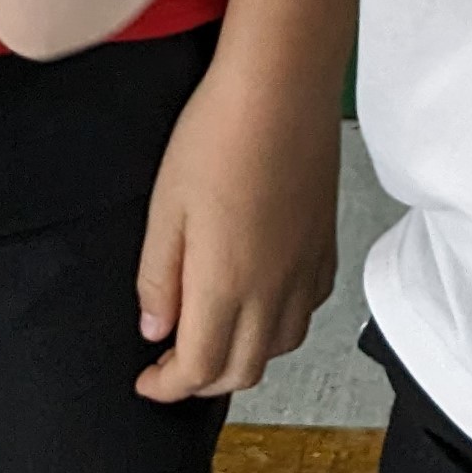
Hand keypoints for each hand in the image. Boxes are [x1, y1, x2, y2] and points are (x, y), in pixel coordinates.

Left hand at [132, 56, 342, 402]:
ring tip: (215, 332)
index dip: (167, 387)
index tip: (145, 380)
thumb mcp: (165, 208)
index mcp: (226, 284)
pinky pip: (310, 308)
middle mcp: (274, 288)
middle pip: (244, 371)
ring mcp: (306, 266)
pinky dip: (282, 323)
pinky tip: (262, 298)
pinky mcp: (326, 242)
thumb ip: (158, 278)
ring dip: (245, 355)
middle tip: (173, 361)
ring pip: (282, 345)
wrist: (282, 86)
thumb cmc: (216, 136)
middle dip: (204, 381)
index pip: (199, 370)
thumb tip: (156, 330)